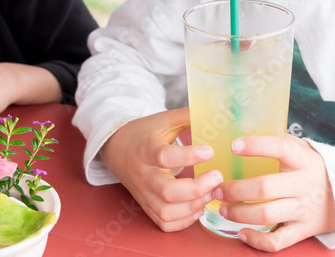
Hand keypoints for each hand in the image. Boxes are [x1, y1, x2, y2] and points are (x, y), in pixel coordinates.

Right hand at [100, 108, 222, 231]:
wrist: (117, 148)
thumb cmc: (144, 133)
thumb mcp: (164, 120)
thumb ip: (188, 116)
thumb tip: (216, 111)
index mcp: (146, 149)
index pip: (164, 156)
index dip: (189, 156)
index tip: (210, 151)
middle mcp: (143, 174)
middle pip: (167, 191)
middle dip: (197, 188)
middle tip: (217, 177)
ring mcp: (143, 193)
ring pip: (166, 212)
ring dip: (193, 206)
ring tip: (211, 193)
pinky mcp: (146, 206)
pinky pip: (164, 223)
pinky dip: (183, 221)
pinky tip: (198, 207)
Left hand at [212, 135, 334, 251]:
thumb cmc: (310, 168)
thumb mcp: (302, 149)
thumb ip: (279, 139)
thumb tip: (242, 126)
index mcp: (304, 160)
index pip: (281, 148)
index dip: (256, 146)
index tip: (234, 145)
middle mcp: (304, 185)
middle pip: (265, 187)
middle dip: (235, 189)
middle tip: (217, 188)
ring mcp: (303, 210)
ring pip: (266, 215)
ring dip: (239, 213)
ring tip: (223, 207)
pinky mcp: (302, 231)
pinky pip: (277, 241)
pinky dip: (256, 241)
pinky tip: (241, 233)